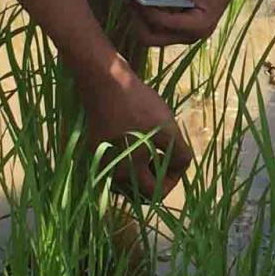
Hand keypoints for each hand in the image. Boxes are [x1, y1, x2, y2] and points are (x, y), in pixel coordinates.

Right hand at [78, 66, 193, 199]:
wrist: (106, 82)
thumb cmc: (140, 106)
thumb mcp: (169, 130)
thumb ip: (179, 156)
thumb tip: (179, 169)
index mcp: (128, 172)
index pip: (155, 193)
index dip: (171, 180)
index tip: (176, 159)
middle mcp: (111, 173)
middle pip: (140, 187)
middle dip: (156, 173)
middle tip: (163, 152)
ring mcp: (100, 160)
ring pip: (128, 176)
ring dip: (142, 166)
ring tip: (150, 144)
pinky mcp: (94, 146)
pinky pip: (116, 161)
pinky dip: (129, 155)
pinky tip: (135, 136)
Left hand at [133, 0, 242, 45]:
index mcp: (199, 25)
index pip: (164, 23)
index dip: (147, 7)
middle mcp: (191, 34)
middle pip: (154, 38)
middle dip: (140, 19)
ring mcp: (184, 32)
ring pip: (152, 33)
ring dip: (142, 16)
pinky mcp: (178, 26)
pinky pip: (157, 26)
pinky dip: (148, 13)